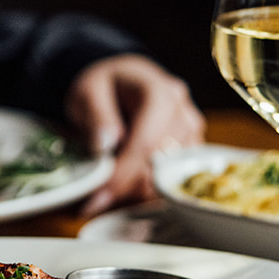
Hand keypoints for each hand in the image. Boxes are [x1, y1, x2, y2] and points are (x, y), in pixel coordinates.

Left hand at [64, 53, 205, 217]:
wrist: (123, 80)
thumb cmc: (105, 85)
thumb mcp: (88, 92)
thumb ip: (96, 115)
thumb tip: (107, 144)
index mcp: (160, 93)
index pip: (147, 143)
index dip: (123, 174)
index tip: (99, 196)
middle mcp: (183, 113)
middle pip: (160, 166)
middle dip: (125, 187)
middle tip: (93, 198)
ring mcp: (191, 133)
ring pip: (168, 179)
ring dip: (135, 190)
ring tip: (105, 187)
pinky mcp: (191, 150)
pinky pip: (172, 181)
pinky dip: (146, 189)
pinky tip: (123, 184)